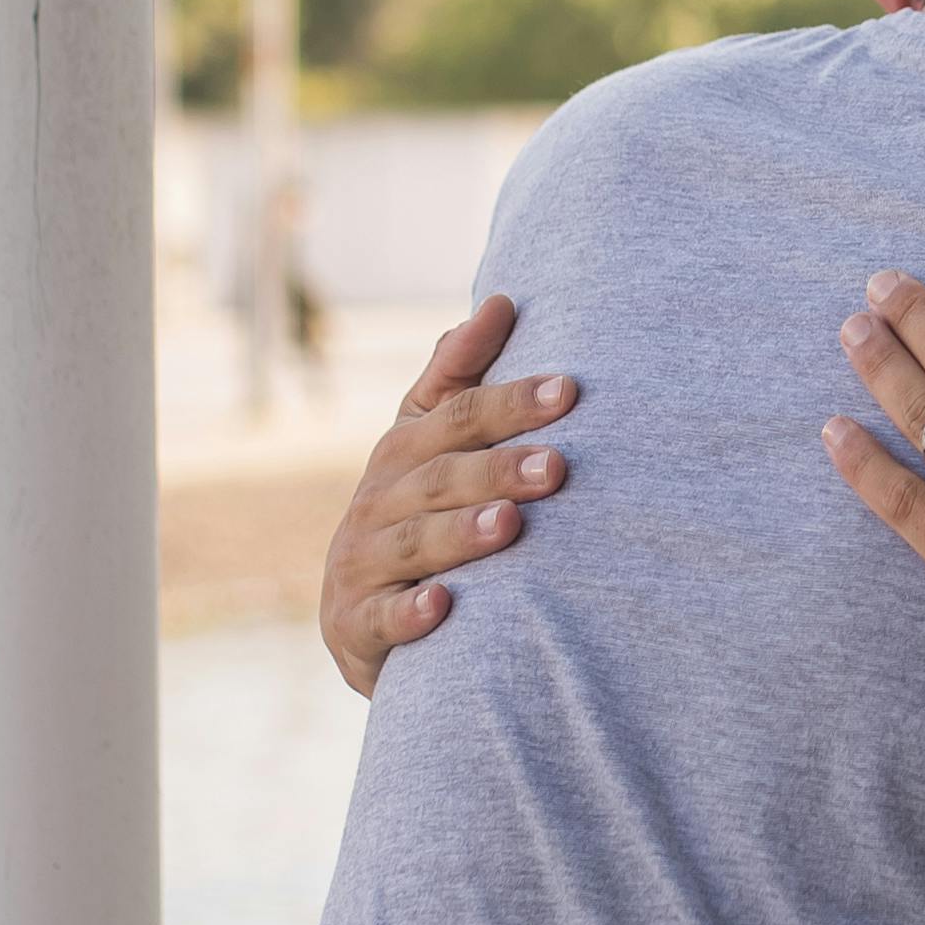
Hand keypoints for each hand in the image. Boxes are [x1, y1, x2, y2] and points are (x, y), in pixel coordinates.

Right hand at [319, 294, 573, 694]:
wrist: (364, 621)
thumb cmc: (417, 514)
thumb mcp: (429, 444)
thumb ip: (458, 378)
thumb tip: (501, 301)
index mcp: (402, 451)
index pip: (456, 416)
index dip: (509, 402)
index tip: (569, 390)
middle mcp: (376, 500)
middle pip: (440, 478)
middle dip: (498, 469)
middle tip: (558, 467)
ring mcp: (361, 563)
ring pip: (414, 544)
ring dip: (461, 533)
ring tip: (510, 525)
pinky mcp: (355, 623)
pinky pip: (382, 619)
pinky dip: (411, 613)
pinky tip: (445, 605)